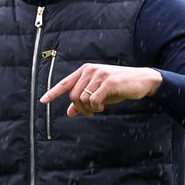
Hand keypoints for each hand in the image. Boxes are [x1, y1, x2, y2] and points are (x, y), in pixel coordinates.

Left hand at [40, 63, 161, 116]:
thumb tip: (69, 113)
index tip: (42, 101)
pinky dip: (97, 107)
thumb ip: (83, 101)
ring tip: (99, 108)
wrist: (142, 80)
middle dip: (79, 108)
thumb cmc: (118, 87)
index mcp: (85, 71)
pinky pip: (94, 100)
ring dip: (89, 109)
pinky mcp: (108, 82)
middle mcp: (89, 70)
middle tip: (89, 113)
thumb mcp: (98, 93)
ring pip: (82, 99)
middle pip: (73, 95)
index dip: (53, 93)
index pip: (64, 83)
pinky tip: (103, 106)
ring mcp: (99, 75)